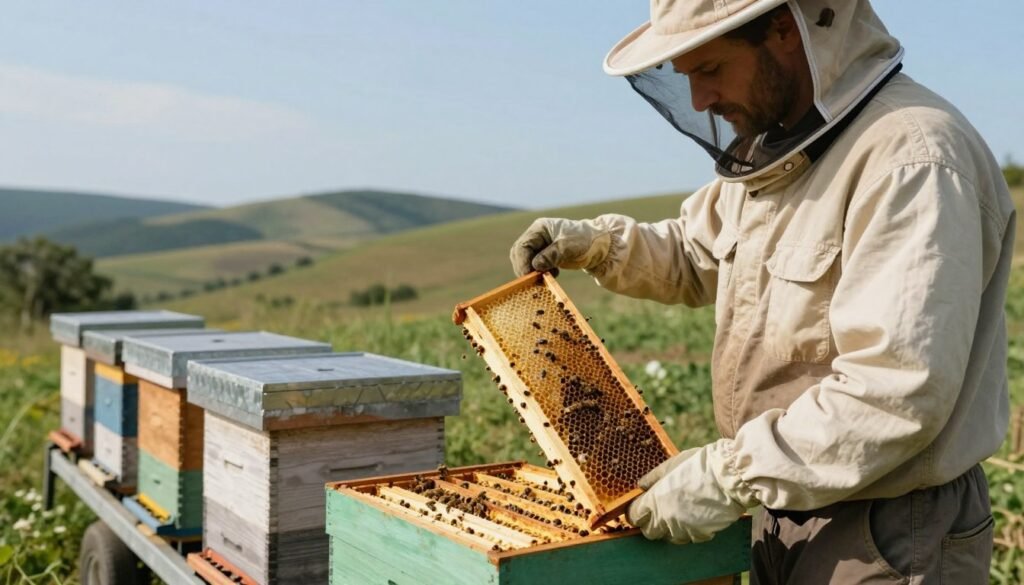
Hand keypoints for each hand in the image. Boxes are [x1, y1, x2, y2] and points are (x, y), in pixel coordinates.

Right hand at [509, 218, 610, 276]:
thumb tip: (535, 266)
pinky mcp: (546, 256)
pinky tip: (552, 275)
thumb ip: (550, 255)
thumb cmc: (584, 241)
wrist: (600, 246)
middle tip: (533, 280)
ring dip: (531, 271)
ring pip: (526, 261)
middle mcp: (537, 236)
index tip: (528, 275)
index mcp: (540, 228)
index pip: (523, 246)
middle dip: (524, 267)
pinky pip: (535, 266)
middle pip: (520, 254)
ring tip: (544, 277)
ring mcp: (541, 246)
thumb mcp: (567, 247)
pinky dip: (539, 273)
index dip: (523, 261)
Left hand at [628, 440, 755, 544]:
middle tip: (660, 510)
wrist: (729, 477)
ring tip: (681, 511)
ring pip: (668, 537)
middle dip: (651, 523)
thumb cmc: (699, 465)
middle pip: (648, 532)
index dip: (636, 512)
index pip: (634, 517)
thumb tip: (641, 485)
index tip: (641, 507)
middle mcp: (665, 518)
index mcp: (654, 500)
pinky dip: (689, 530)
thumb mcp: (671, 465)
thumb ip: (653, 478)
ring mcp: (683, 529)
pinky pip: (688, 538)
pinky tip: (696, 515)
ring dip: (670, 528)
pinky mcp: (700, 536)